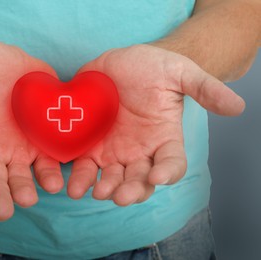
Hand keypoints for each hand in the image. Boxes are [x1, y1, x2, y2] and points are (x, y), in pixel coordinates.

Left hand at [67, 44, 244, 204]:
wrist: (121, 64)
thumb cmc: (153, 67)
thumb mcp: (180, 72)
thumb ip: (205, 88)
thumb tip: (238, 106)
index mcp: (164, 138)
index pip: (172, 163)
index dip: (168, 172)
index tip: (159, 176)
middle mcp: (140, 151)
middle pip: (140, 179)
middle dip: (131, 190)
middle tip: (121, 196)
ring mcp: (114, 152)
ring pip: (112, 178)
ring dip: (105, 188)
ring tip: (96, 192)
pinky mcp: (91, 147)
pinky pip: (85, 167)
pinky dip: (80, 178)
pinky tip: (73, 186)